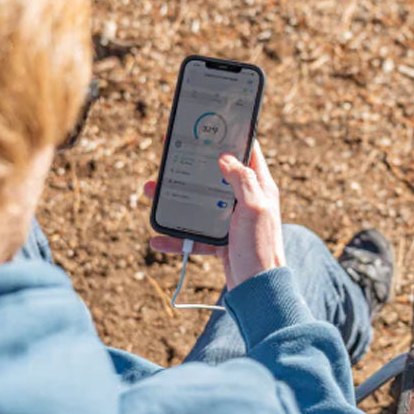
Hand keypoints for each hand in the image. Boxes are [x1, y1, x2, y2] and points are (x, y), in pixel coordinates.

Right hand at [144, 141, 285, 291]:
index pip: (245, 151)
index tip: (207, 123)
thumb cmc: (262, 248)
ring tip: (151, 191)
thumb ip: (241, 180)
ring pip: (198, 202)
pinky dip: (176, 237)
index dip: (228, 135)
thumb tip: (224, 157)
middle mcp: (245, 200)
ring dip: (174, 199)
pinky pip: (194, 234)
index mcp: (258, 187)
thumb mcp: (254, 208)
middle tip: (168, 154)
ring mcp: (231, 220)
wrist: (259, 290)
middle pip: (213, 175)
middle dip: (190, 165)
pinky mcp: (221, 240)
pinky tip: (158, 238)